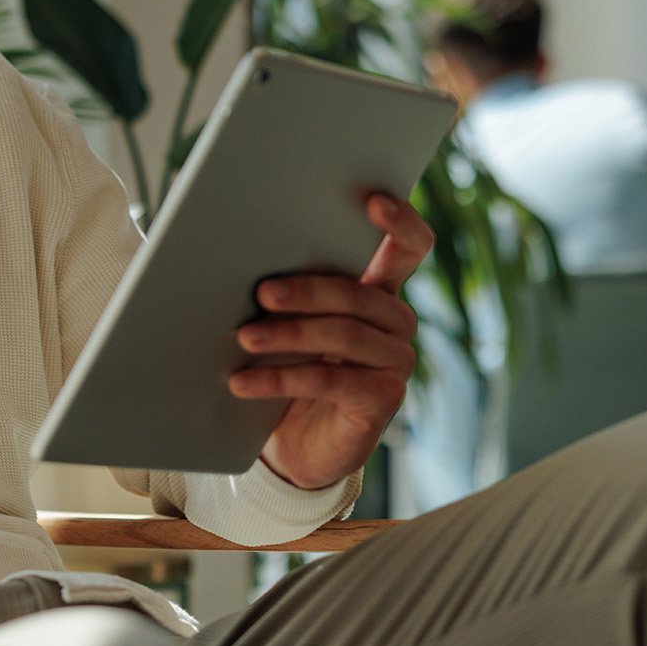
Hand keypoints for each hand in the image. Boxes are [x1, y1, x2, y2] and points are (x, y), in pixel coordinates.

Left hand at [229, 193, 433, 489]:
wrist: (296, 446)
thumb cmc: (288, 368)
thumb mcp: (289, 322)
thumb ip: (285, 287)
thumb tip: (236, 251)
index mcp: (380, 290)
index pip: (410, 246)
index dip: (401, 222)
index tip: (372, 200)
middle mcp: (396, 322)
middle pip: (359, 294)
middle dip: (308, 289)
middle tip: (263, 292)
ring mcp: (395, 362)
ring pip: (343, 335)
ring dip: (288, 335)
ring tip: (244, 338)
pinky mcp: (381, 400)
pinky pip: (328, 381)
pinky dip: (279, 379)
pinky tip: (242, 381)